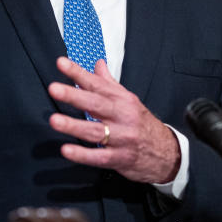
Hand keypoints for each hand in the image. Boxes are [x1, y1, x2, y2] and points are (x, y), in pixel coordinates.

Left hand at [48, 57, 179, 183]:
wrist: (167, 152)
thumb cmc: (142, 124)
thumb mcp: (129, 100)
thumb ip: (109, 83)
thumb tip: (97, 63)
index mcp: (123, 100)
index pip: (97, 83)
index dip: (78, 73)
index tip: (61, 63)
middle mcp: (122, 116)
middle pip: (96, 104)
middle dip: (74, 96)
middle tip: (54, 89)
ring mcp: (122, 138)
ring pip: (95, 131)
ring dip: (73, 125)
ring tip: (54, 120)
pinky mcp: (120, 158)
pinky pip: (99, 157)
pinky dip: (82, 154)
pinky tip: (67, 150)